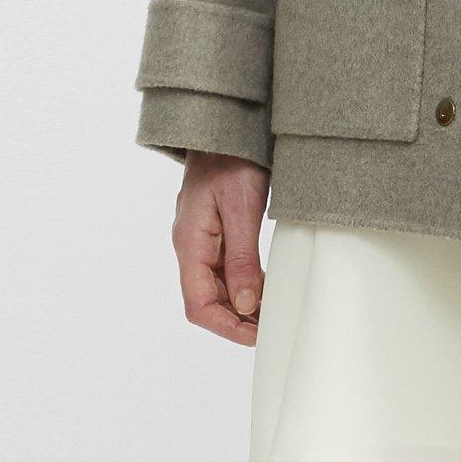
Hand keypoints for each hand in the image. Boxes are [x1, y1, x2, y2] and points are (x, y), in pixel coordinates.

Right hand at [171, 151, 269, 344]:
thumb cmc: (232, 159)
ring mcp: (200, 237)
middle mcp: (190, 245)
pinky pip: (222, 267)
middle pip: (206, 299)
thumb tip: (244, 305)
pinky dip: (241, 284)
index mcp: (190, 243)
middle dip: (236, 321)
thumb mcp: (242, 208)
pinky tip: (262, 287)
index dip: (226, 327)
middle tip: (270, 328)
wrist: (226, 124)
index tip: (256, 336)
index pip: (199, 304)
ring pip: (214, 286)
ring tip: (270, 313)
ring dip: (240, 305)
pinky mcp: (213, 229)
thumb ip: (241, 258)